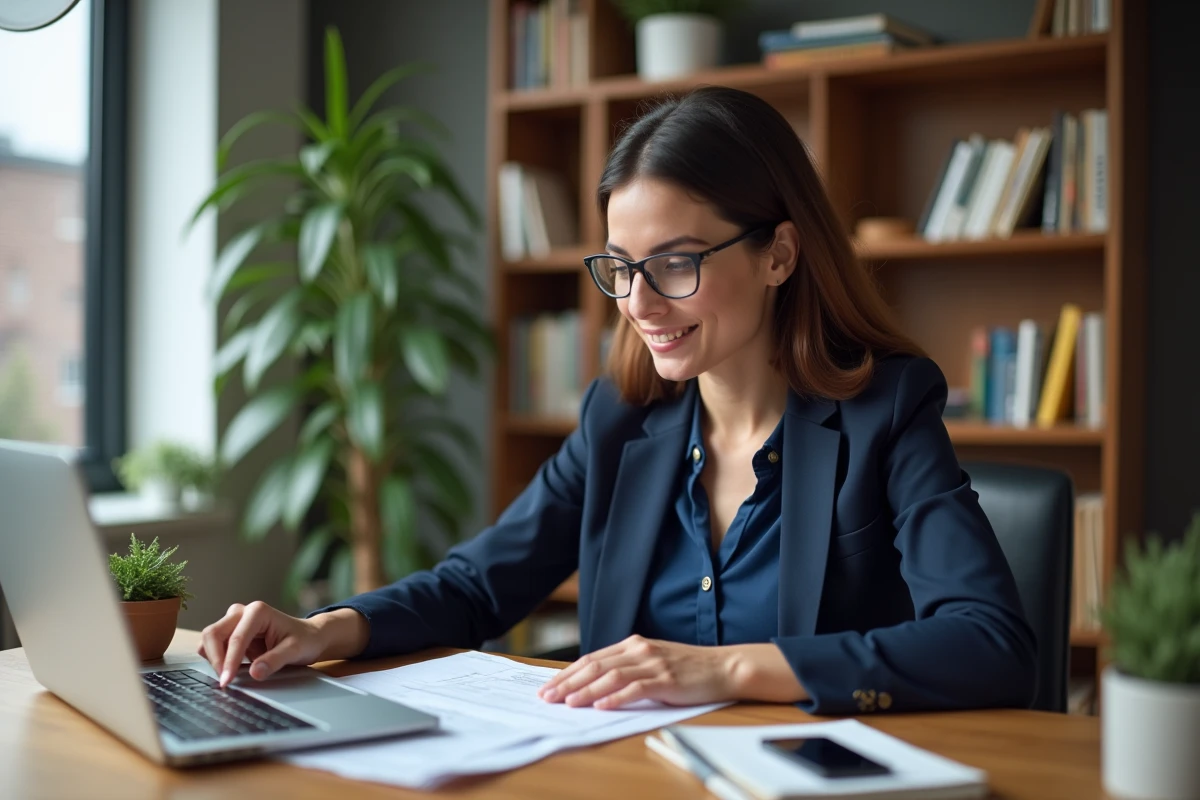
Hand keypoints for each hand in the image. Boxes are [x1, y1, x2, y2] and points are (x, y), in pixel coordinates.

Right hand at [198, 601, 325, 687]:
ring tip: (229, 675)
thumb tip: (254, 673)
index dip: (229, 661)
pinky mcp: (231, 632)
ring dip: (214, 658)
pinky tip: (230, 669)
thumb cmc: (304, 640)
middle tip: (224, 681)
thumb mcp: (295, 651)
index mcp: (258, 611)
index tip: (227, 681)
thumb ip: (274, 661)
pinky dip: (216, 658)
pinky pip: (214, 645)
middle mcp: (242, 612)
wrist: (308, 637)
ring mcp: (234, 620)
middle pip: (213, 633)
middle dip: (215, 658)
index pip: (236, 638)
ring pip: (209, 638)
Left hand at [536, 635, 736, 709]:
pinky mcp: (667, 679)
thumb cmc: (688, 668)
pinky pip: (637, 688)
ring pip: (612, 676)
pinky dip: (617, 697)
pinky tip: (602, 705)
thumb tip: (594, 686)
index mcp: (633, 645)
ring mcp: (653, 664)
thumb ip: (627, 668)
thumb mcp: (653, 662)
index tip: (549, 687)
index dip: (568, 673)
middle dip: (568, 682)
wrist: (723, 667)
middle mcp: (640, 650)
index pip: (592, 659)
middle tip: (548, 696)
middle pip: (596, 666)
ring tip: (568, 703)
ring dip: (586, 690)